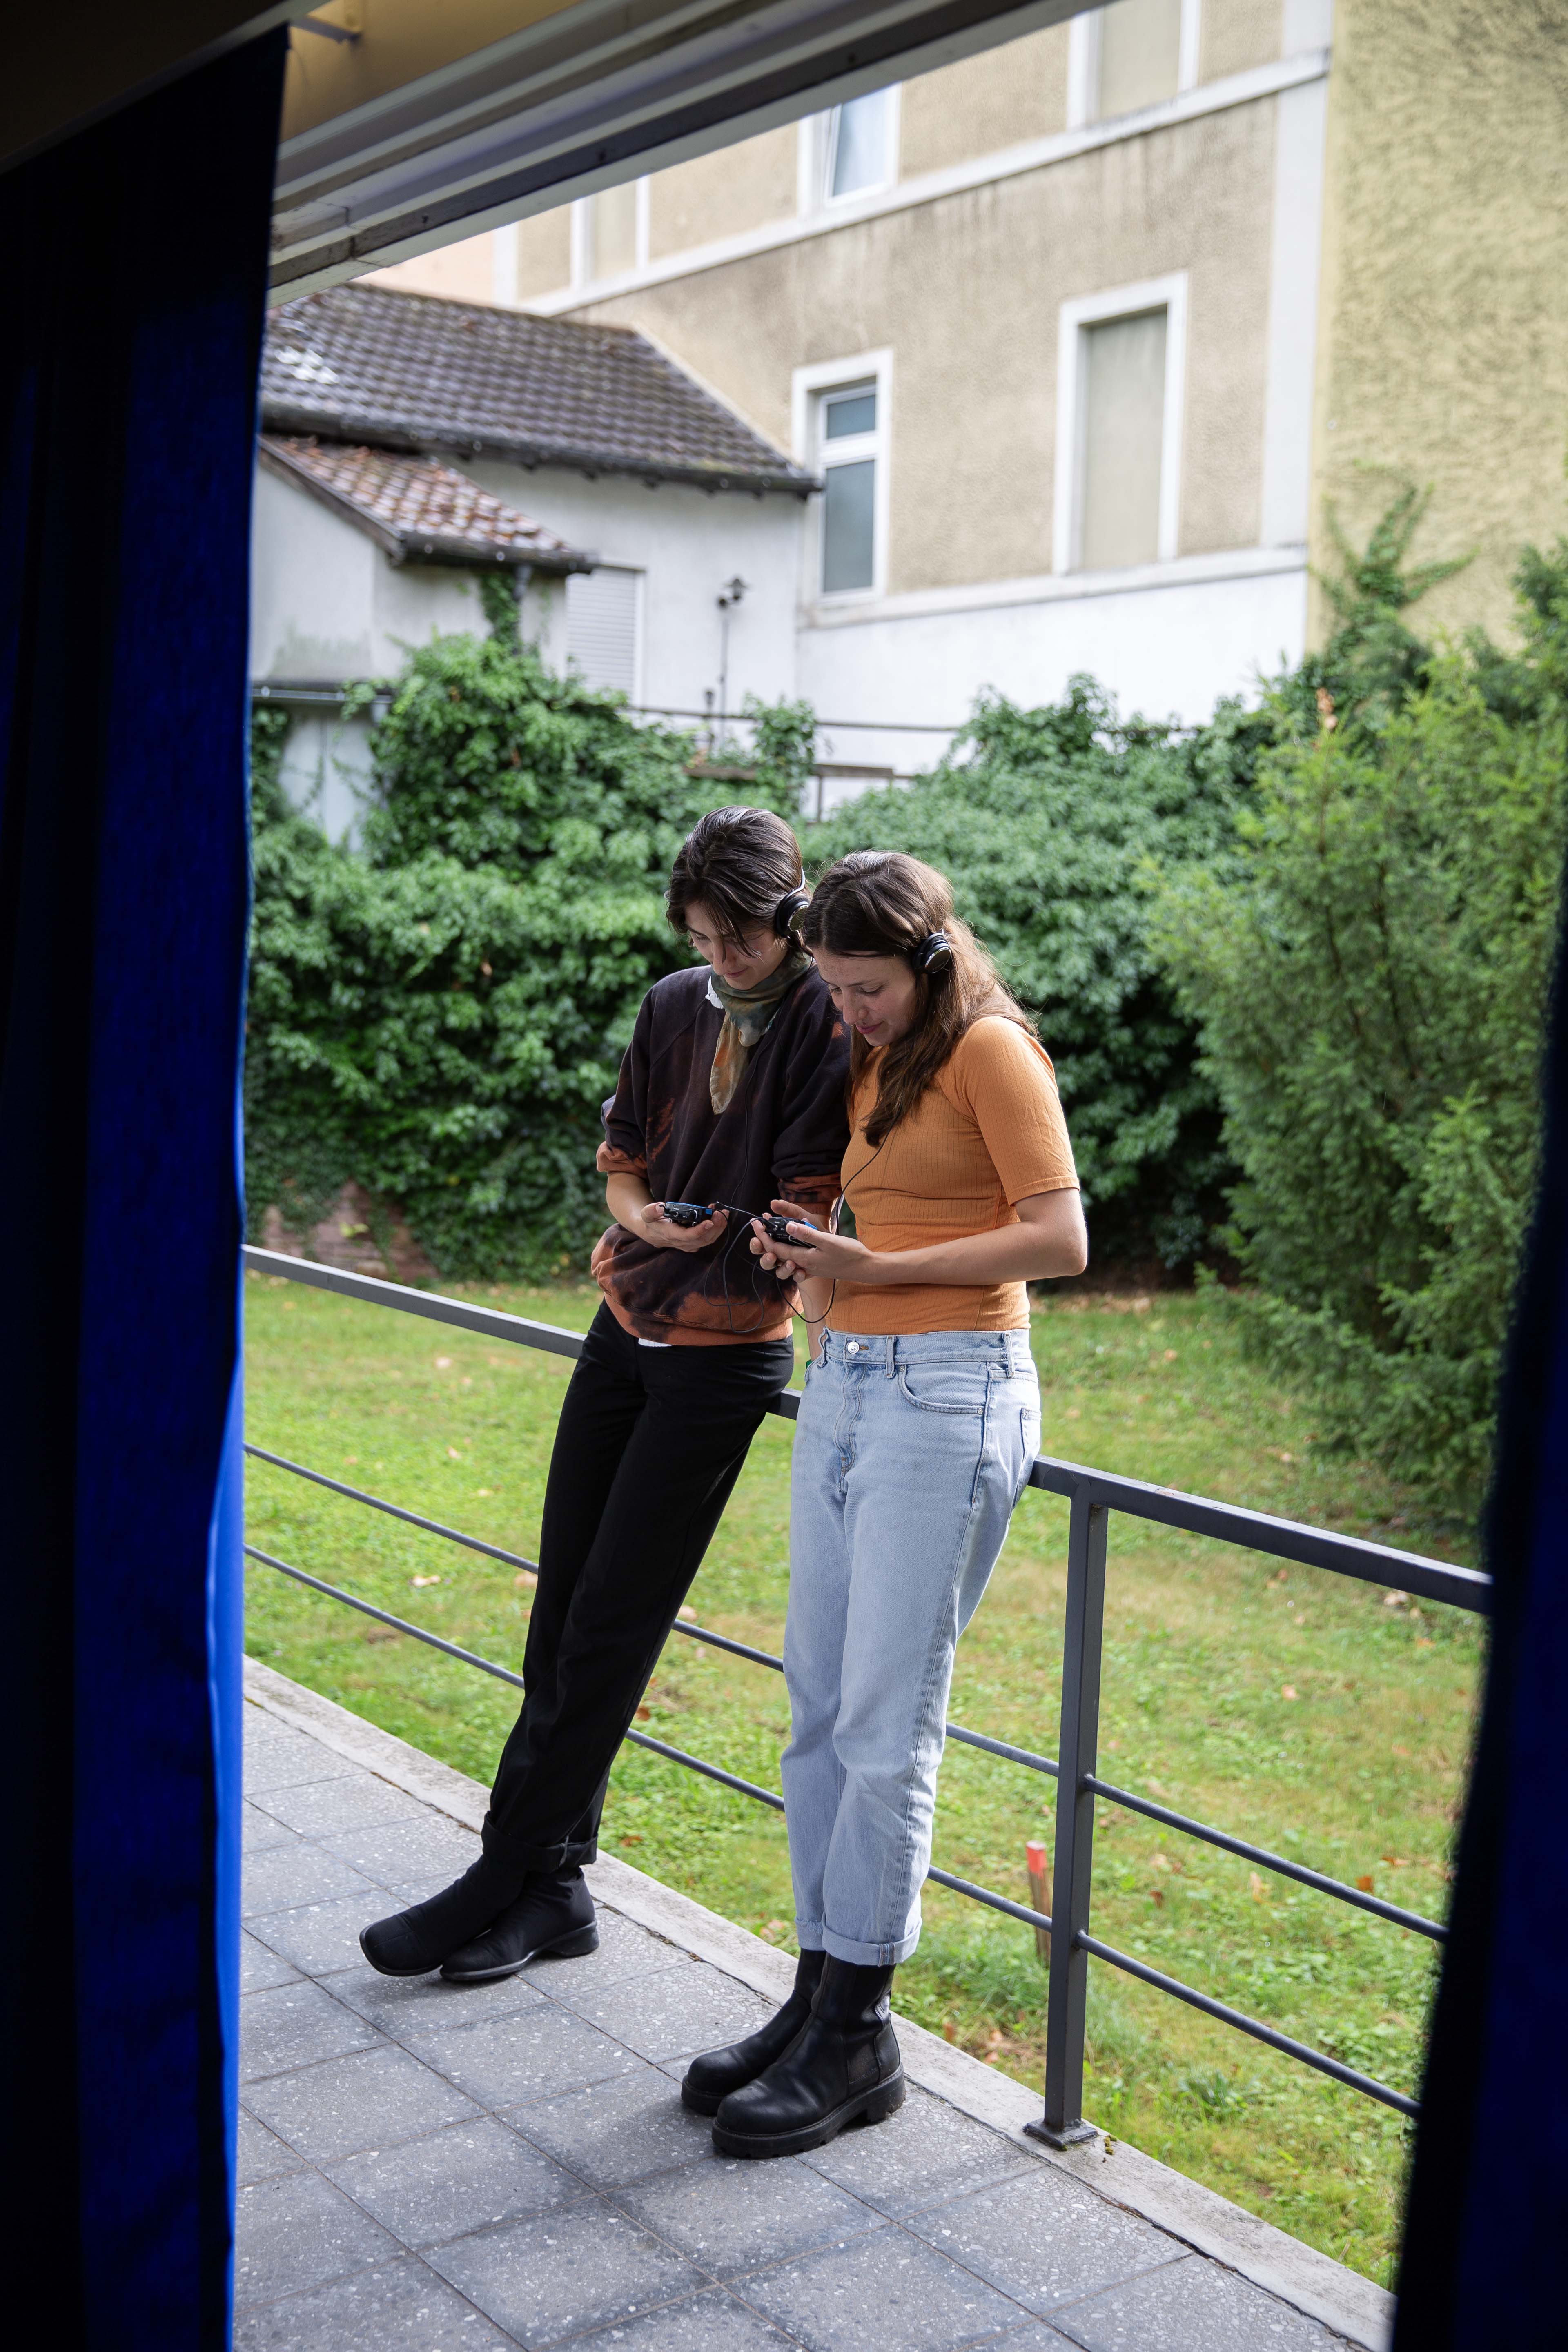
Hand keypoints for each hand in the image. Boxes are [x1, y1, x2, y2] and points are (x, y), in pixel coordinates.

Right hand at [636, 1201, 728, 1253]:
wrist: (651, 1232)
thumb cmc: (651, 1221)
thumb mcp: (646, 1214)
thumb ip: (651, 1210)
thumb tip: (659, 1207)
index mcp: (671, 1235)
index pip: (688, 1236)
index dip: (700, 1230)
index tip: (710, 1221)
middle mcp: (682, 1242)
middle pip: (703, 1239)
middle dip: (715, 1227)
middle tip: (721, 1213)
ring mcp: (689, 1244)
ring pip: (708, 1240)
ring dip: (719, 1228)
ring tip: (723, 1213)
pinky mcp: (694, 1243)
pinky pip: (708, 1239)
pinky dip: (716, 1229)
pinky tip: (719, 1217)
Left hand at [749, 1198, 874, 1284]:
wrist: (865, 1267)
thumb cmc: (849, 1253)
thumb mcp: (828, 1241)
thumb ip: (807, 1234)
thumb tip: (787, 1227)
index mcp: (804, 1258)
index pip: (776, 1248)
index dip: (763, 1236)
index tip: (756, 1222)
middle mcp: (803, 1265)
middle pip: (777, 1254)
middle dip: (765, 1240)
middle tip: (759, 1225)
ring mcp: (810, 1266)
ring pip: (786, 1258)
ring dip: (777, 1246)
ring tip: (771, 1232)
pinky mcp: (816, 1266)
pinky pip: (797, 1261)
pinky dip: (789, 1253)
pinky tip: (790, 1243)